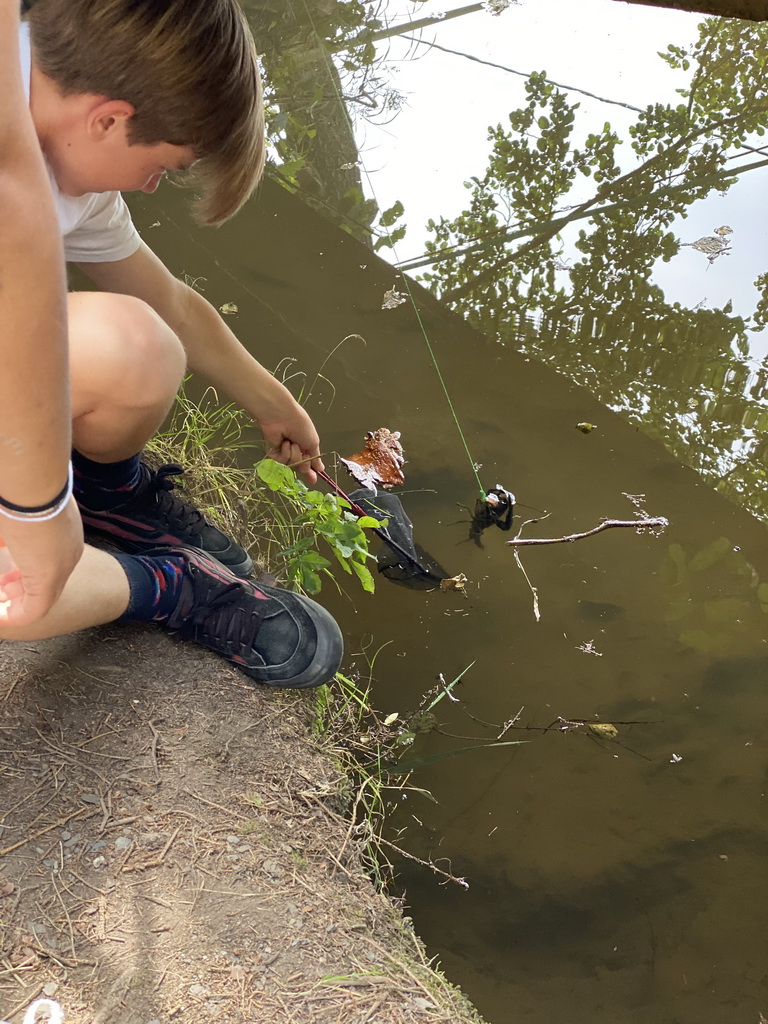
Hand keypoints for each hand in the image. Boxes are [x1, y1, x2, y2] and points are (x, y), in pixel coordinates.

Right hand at [0, 498, 83, 627]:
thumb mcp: (12, 515)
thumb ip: (9, 535)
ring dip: (16, 603)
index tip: (5, 579)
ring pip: (41, 596)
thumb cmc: (19, 486)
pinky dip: (14, 615)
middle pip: (47, 580)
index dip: (23, 571)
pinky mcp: (49, 576)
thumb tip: (4, 540)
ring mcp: (61, 564)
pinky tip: (0, 615)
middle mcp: (68, 549)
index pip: (46, 558)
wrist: (33, 478)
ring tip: (0, 606)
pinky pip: (34, 608)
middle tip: (2, 592)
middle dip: (20, 589)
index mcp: (63, 529)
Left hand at [259, 401, 323, 485]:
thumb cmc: (301, 426)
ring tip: (293, 443)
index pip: (309, 463)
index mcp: (306, 447)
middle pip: (300, 467)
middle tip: (304, 454)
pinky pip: (281, 461)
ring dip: (295, 454)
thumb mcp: (313, 442)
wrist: (283, 417)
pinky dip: (285, 452)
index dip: (311, 472)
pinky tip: (284, 443)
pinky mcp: (273, 453)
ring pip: (291, 465)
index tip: (313, 480)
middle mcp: (295, 451)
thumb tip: (321, 469)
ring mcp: (284, 452)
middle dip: (304, 463)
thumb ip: (316, 458)